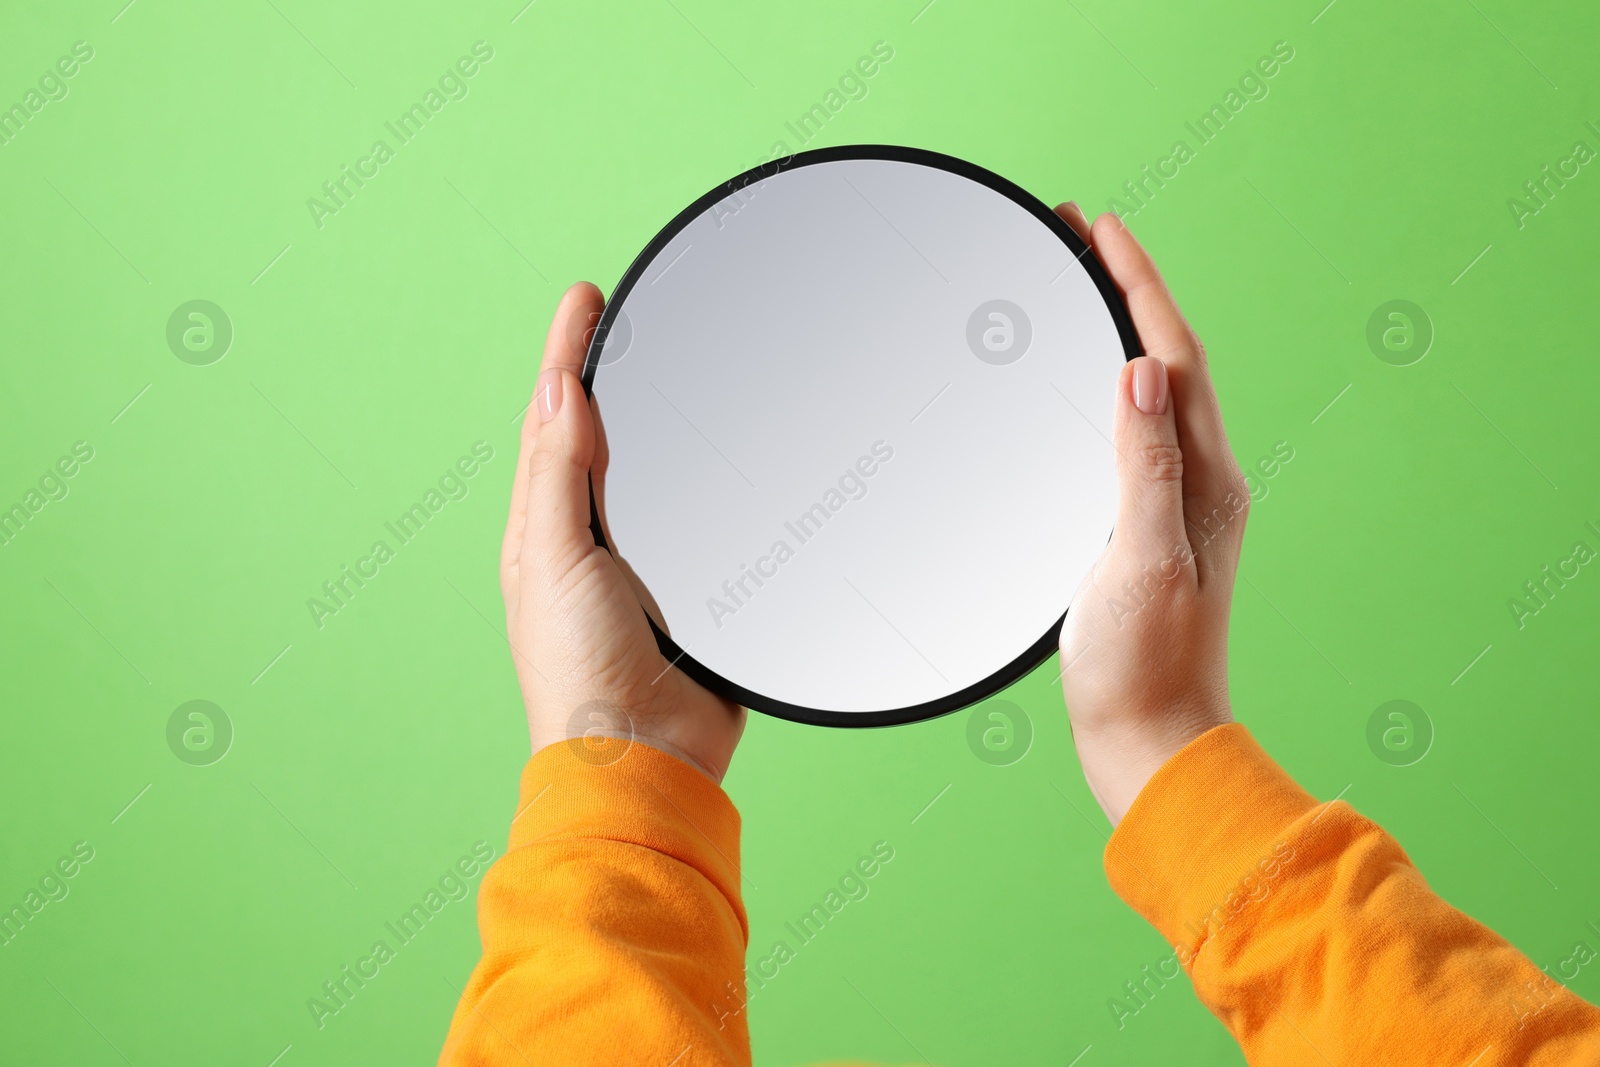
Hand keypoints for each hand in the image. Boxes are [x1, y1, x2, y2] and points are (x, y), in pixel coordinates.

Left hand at [500, 282, 745, 782]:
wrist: (644, 754)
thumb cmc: (581, 669)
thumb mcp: (553, 560)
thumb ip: (557, 475)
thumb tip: (555, 390)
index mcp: (543, 530)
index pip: (551, 421)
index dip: (565, 355)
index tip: (584, 297)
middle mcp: (586, 542)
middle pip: (592, 438)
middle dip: (598, 373)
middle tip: (613, 313)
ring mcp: (638, 567)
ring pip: (646, 475)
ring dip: (649, 420)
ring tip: (657, 363)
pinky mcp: (689, 592)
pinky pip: (697, 520)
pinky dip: (702, 480)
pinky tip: (717, 460)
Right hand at [1054, 204, 1249, 825]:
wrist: (1146, 738)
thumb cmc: (1144, 664)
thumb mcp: (1143, 559)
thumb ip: (1146, 465)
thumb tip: (1145, 370)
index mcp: (1204, 479)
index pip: (1175, 356)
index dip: (1139, 283)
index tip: (1101, 225)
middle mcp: (1198, 481)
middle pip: (1165, 358)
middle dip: (1126, 288)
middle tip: (1078, 235)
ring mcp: (1171, 502)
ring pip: (1148, 389)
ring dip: (1115, 327)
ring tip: (1074, 284)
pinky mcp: (1141, 526)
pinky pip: (1127, 429)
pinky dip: (1101, 384)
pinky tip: (1073, 382)